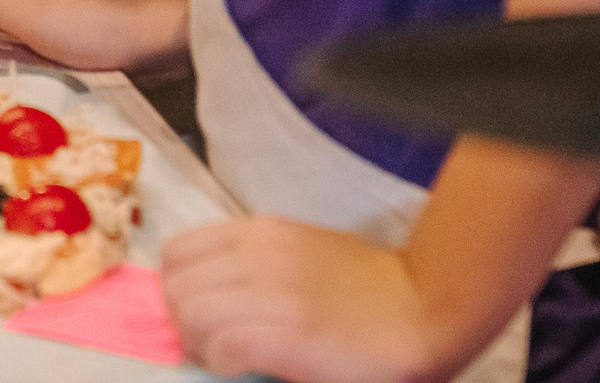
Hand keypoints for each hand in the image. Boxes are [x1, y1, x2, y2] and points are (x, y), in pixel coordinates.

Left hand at [160, 217, 446, 382]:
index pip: (177, 253)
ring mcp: (272, 293)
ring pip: (189, 315)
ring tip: (230, 357)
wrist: (424, 309)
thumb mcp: (301, 256)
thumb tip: (208, 295)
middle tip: (213, 343)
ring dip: (201, 345)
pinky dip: (222, 362)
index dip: (179, 289)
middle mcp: (258, 255)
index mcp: (260, 233)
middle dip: (184, 321)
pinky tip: (248, 366)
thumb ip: (255, 266)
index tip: (201, 314)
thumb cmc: (366, 290)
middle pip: (175, 287)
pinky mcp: (285, 334)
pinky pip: (219, 347)